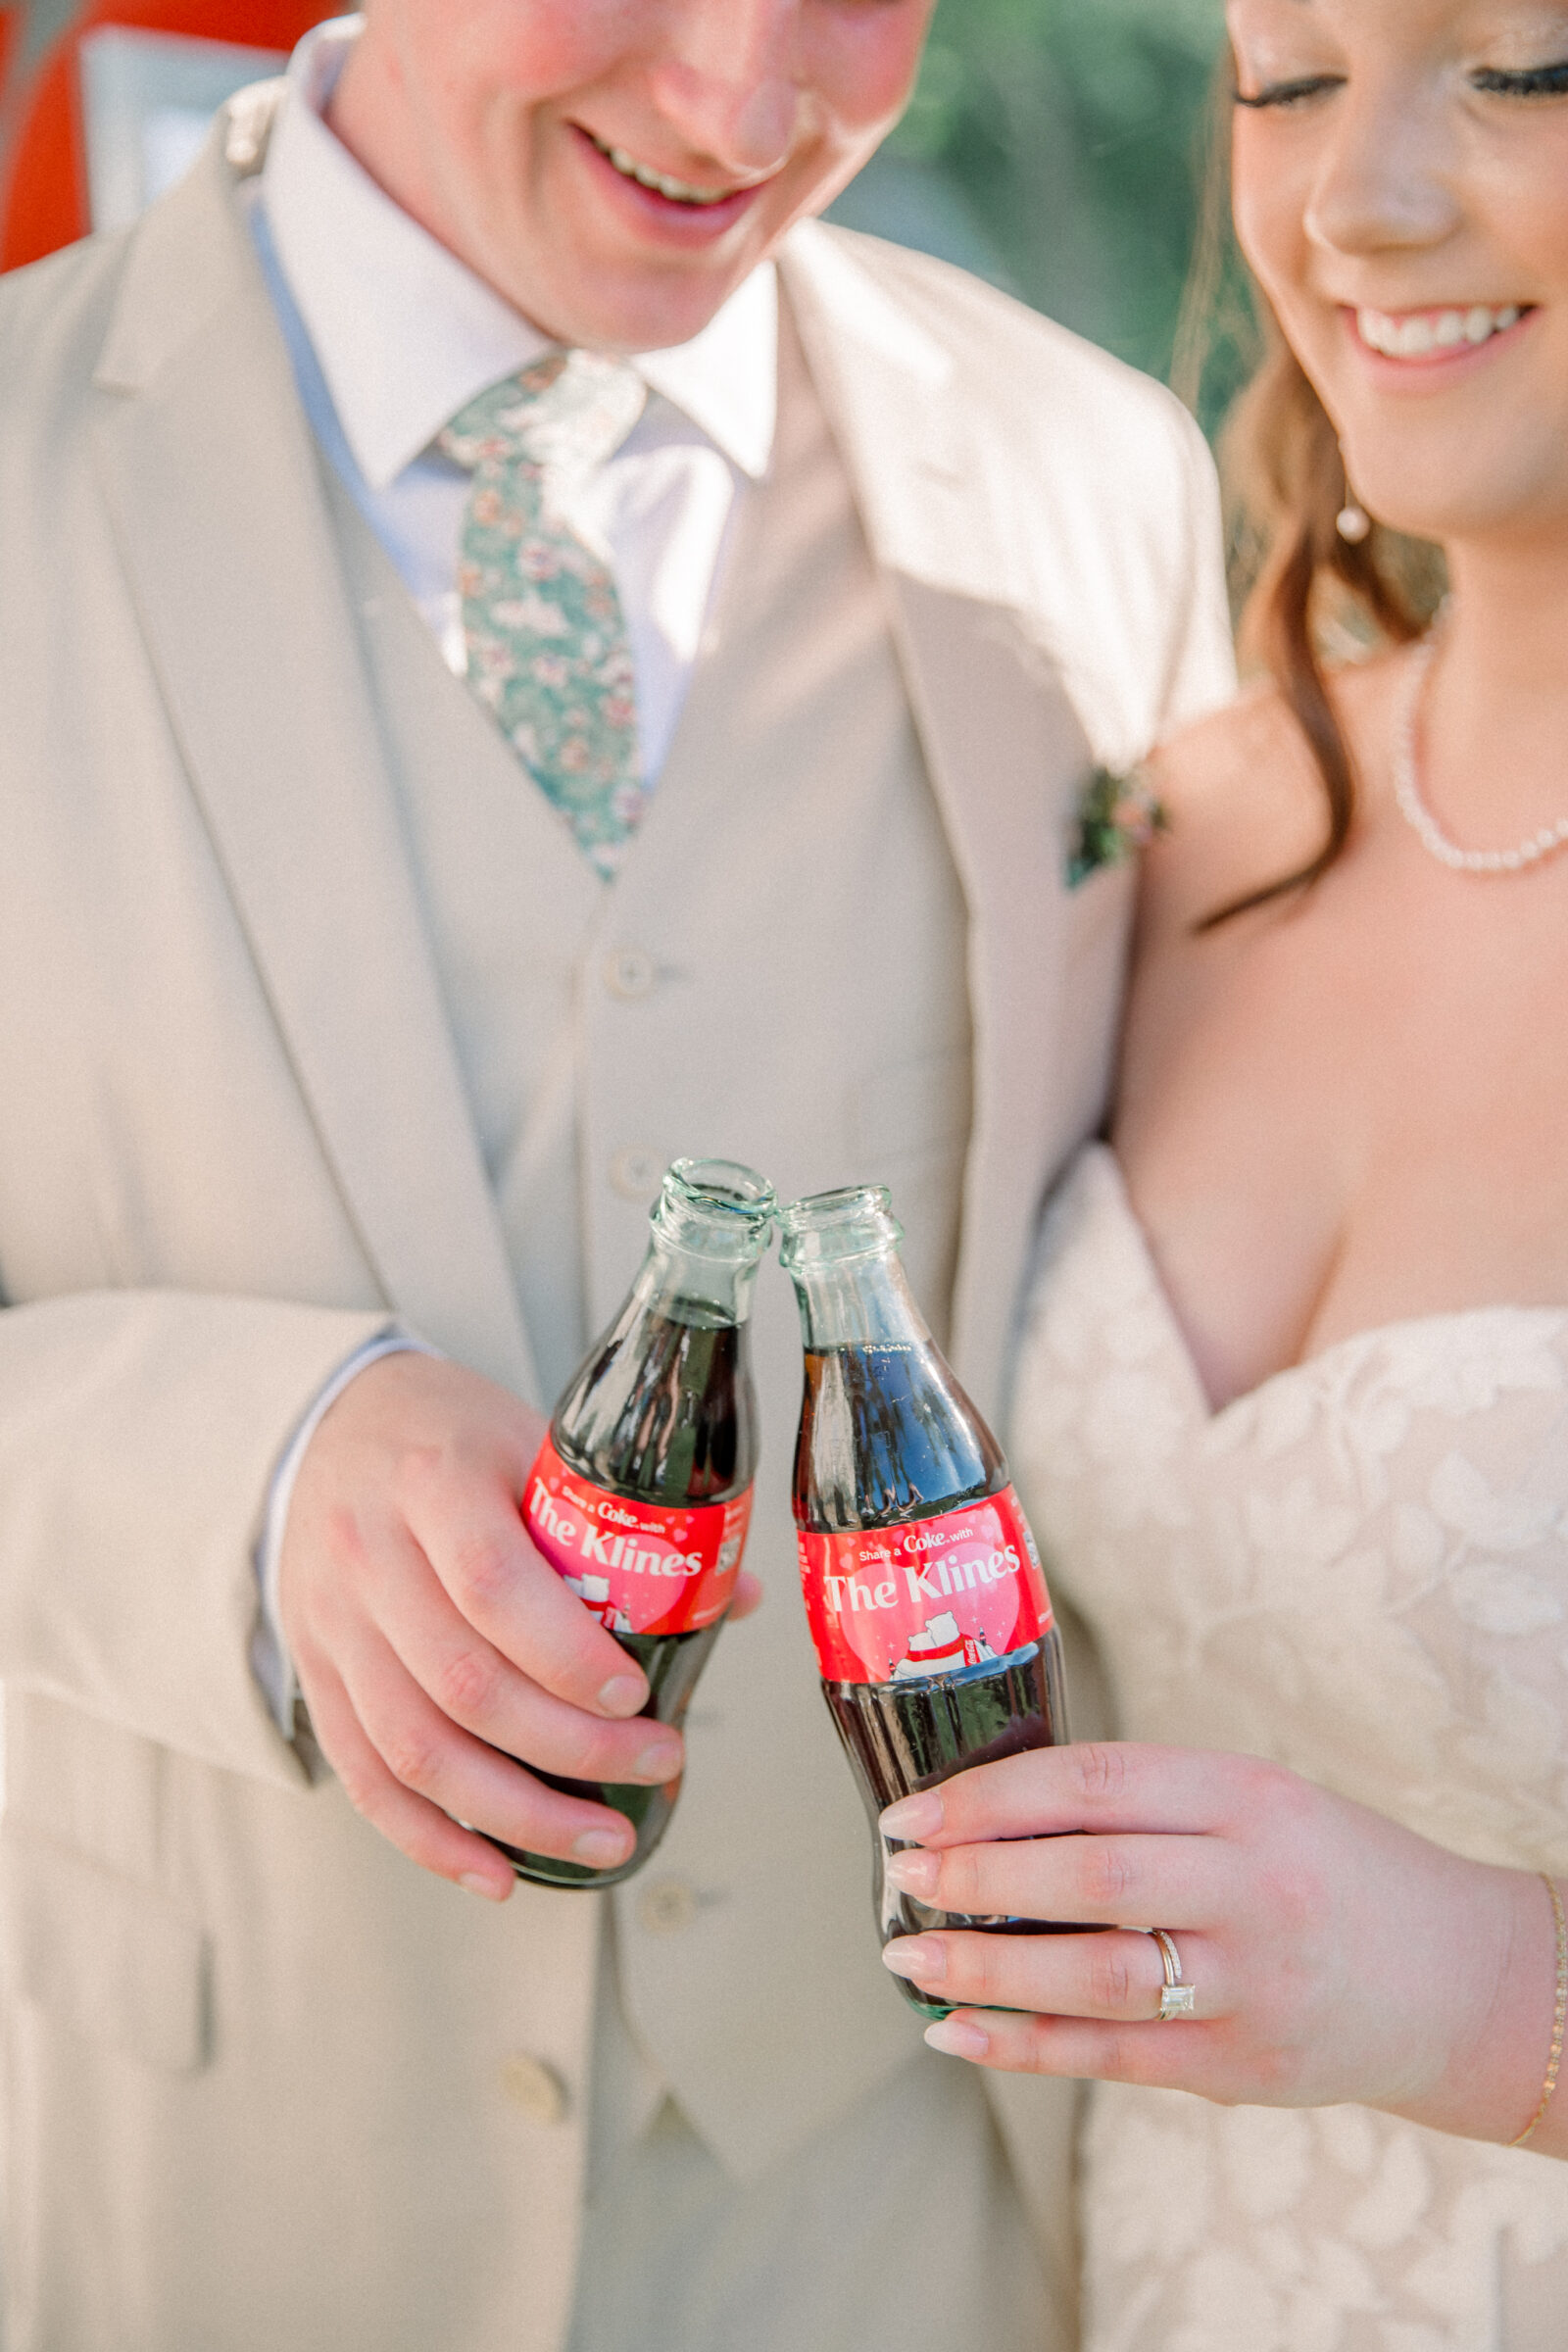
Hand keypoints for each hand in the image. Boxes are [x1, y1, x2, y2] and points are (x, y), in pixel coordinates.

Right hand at [279, 1351, 760, 1900]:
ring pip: (414, 1748)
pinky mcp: (316, 1674)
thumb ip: (623, 1519)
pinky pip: (365, 1776)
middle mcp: (369, 1555)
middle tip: (656, 1763)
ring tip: (604, 1839)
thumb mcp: (534, 1441)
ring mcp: (333, 1622)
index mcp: (432, 1481)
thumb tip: (732, 1597)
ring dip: (515, 1814)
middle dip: (572, 1748)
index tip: (638, 1697)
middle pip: (464, 1681)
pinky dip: (431, 1840)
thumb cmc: (450, 1437)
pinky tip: (498, 1873)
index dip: (568, 1655)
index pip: (493, 1582)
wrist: (331, 1427)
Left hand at [877, 1742, 1562, 2149]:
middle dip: (977, 1876)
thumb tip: (989, 1816)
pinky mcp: (1241, 2068)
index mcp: (1245, 1797)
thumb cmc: (1327, 1869)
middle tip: (901, 1876)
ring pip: (1094, 1976)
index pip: (1093, 1785)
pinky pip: (1112, 2057)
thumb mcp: (1254, 1800)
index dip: (989, 1798)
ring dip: (985, 1970)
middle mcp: (1251, 1886)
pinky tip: (957, 2033)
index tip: (914, 1812)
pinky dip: (1024, 2046)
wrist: (1457, 1977)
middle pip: (1089, 1877)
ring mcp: (1249, 1984)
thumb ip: (1145, 1803)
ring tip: (908, 1959)